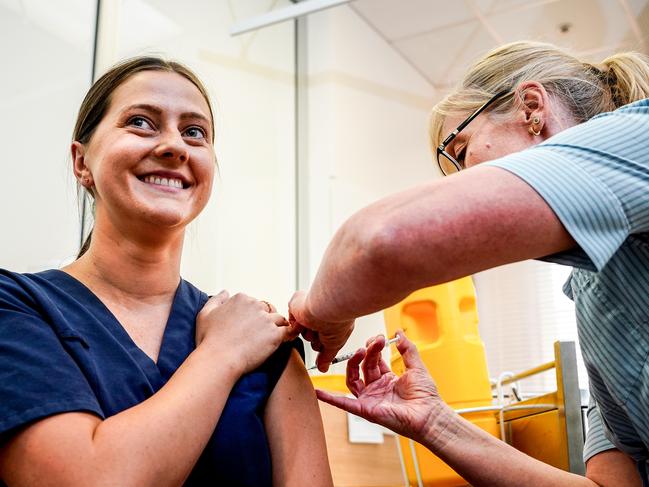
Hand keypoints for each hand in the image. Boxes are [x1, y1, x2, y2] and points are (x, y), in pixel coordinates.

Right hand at [196, 291, 292, 374]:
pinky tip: (285, 341)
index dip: (252, 316)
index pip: (254, 303)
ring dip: (276, 327)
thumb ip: (216, 300)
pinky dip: (288, 335)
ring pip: (279, 319)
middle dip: (265, 320)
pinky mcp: (275, 334)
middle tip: (259, 335)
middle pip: (267, 309)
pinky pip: (288, 331)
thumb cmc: (209, 340)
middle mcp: (255, 305)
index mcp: (241, 299)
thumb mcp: (205, 314)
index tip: (247, 328)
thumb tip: (225, 292)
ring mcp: (266, 319)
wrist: (218, 360)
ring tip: (270, 339)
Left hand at [288, 290, 353, 371]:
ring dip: (308, 333)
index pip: (323, 337)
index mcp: (332, 319)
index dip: (324, 341)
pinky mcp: (295, 306)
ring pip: (302, 333)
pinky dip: (299, 325)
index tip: (328, 338)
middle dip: (316, 339)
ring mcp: (307, 310)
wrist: (327, 306)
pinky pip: (293, 324)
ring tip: (315, 324)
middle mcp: (320, 314)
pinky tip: (307, 319)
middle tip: (323, 331)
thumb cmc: (338, 320)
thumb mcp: (335, 344)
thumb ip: (326, 357)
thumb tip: (323, 369)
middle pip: (311, 337)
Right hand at [316, 331, 449, 443]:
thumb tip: (399, 333)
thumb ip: (407, 349)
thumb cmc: (426, 396)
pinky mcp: (366, 410)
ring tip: (360, 351)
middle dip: (368, 351)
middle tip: (375, 341)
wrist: (429, 415)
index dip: (375, 348)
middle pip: (363, 366)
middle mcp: (376, 388)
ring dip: (353, 364)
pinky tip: (319, 392)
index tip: (380, 337)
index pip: (374, 360)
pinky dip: (331, 398)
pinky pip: (345, 403)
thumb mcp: (416, 366)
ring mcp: (370, 399)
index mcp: (387, 379)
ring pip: (352, 379)